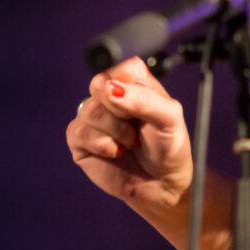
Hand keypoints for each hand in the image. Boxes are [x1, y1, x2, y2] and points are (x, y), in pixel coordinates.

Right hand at [66, 56, 193, 219]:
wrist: (162, 185)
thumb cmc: (169, 147)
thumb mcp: (169, 119)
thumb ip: (144, 99)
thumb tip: (109, 88)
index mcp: (135, 83)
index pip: (120, 64)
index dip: (126, 79)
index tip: (139, 98)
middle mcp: (111, 95)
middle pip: (99, 82)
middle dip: (120, 107)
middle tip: (137, 123)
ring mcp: (94, 116)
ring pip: (91, 110)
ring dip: (116, 130)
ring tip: (132, 142)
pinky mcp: (81, 139)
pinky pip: (79, 131)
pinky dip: (102, 144)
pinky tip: (117, 152)